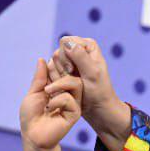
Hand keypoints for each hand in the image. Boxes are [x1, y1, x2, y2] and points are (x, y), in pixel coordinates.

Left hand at [20, 61, 82, 150]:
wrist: (33, 134)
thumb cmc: (31, 116)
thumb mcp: (33, 92)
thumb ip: (40, 78)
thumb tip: (42, 59)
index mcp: (58, 88)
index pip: (62, 70)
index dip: (56, 64)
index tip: (49, 63)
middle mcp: (67, 94)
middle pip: (72, 73)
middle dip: (60, 71)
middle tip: (48, 77)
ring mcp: (73, 103)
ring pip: (75, 83)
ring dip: (59, 84)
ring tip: (47, 92)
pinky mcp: (75, 113)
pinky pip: (70, 99)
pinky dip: (58, 100)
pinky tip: (50, 108)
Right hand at [50, 35, 130, 150]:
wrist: (97, 109)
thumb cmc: (98, 92)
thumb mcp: (92, 74)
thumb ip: (81, 57)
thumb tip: (67, 42)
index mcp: (88, 46)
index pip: (65, 42)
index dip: (66, 56)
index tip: (73, 70)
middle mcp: (78, 50)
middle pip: (58, 52)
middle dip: (63, 68)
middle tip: (74, 80)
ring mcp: (70, 61)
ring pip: (53, 63)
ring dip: (60, 76)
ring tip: (72, 85)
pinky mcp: (64, 71)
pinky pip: (51, 72)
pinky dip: (56, 81)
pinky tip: (66, 88)